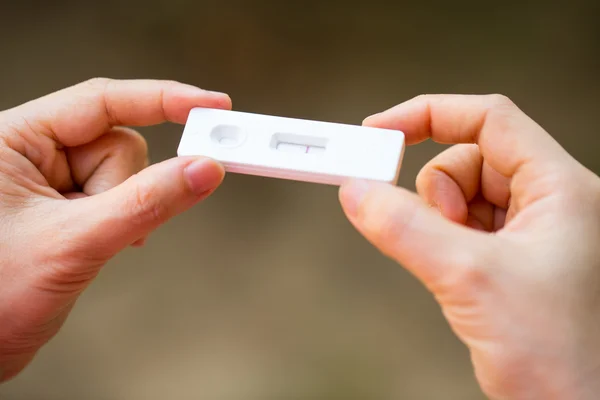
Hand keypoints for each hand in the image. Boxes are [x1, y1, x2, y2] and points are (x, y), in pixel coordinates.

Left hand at [0, 78, 230, 380]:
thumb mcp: (75, 243)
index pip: (102, 102)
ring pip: (125, 173)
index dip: (163, 100)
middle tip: (107, 224)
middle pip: (118, 142)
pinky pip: (120, 196)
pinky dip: (123, 219)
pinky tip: (98, 242)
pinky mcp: (67, 206)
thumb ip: (145, 203)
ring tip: (88, 242)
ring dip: (122, 209)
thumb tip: (201, 170)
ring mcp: (51, 181)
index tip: (211, 105)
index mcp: (14, 139)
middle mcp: (32, 153)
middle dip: (124, 187)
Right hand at [339, 95, 599, 398]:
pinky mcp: (516, 257)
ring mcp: (535, 231)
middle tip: (432, 231)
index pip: (489, 119)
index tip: (379, 131)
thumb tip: (356, 191)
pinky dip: (446, 241)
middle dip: (439, 192)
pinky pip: (466, 227)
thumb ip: (404, 228)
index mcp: (562, 188)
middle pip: (471, 159)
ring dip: (442, 222)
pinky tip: (458, 273)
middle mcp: (553, 202)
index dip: (430, 115)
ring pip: (464, 196)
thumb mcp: (469, 279)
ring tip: (455, 265)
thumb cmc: (558, 354)